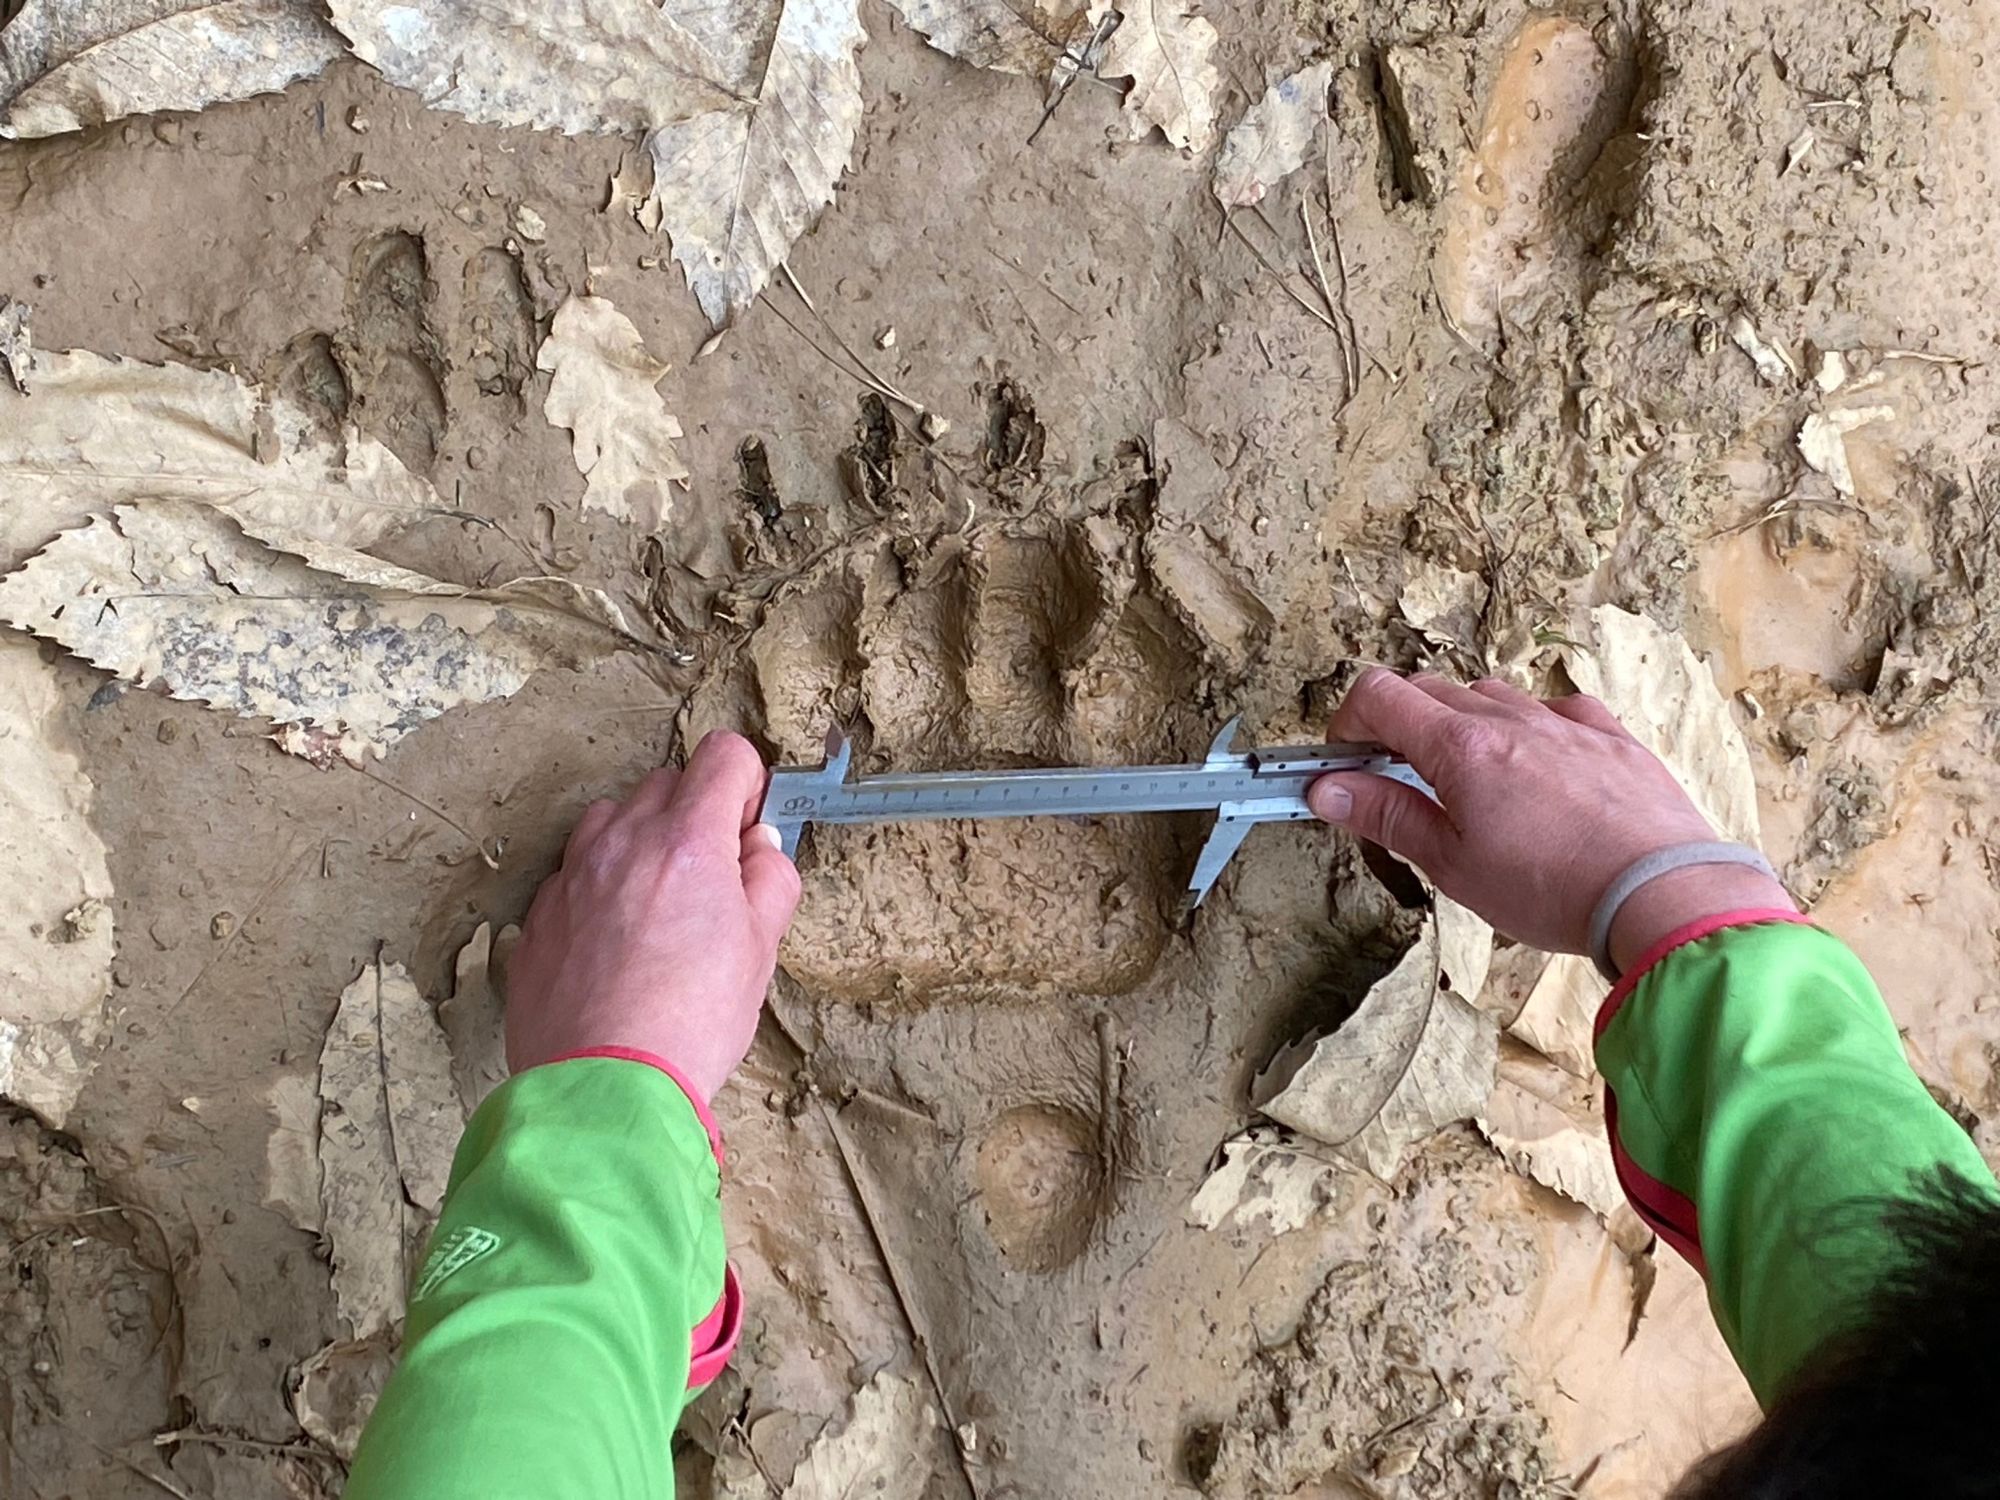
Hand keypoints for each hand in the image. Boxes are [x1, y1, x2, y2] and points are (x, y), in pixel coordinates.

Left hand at [506, 732, 801, 1100]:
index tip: (749, 827)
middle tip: (713, 878)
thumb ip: (769, 880)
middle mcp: (622, 842)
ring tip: (659, 907)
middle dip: (696, 815)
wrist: (604, 1088)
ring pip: (611, 821)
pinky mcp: (539, 916)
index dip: (747, 785)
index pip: (723, 756)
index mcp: (687, 841)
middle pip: (666, 783)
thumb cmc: (690, 1023)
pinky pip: (575, 874)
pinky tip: (618, 943)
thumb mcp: (760, 951)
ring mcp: (572, 876)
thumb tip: (760, 847)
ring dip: (641, 843)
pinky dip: (601, 888)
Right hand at [1308, 669, 1793, 970]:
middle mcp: (1510, 718)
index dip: (1348, 722)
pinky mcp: (1612, 736)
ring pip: (1493, 696)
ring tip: (1472, 782)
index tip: (1347, 760)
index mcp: (1460, 747)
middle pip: (1431, 689)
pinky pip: (1557, 710)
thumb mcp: (1453, 865)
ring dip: (1464, 724)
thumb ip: (1387, 816)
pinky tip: (1539, 766)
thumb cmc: (1554, 889)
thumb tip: (1327, 787)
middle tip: (1398, 778)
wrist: (1664, 894)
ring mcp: (1565, 722)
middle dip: (1400, 724)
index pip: (1380, 695)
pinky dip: (1531, 727)